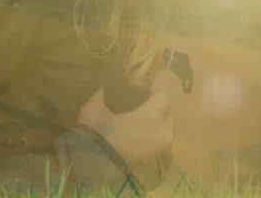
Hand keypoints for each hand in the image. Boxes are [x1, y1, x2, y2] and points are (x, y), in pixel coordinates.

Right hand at [77, 69, 179, 187]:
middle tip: (142, 106)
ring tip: (140, 124)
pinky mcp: (156, 165)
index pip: (164, 96)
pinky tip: (137, 140)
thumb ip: (99, 97)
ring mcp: (161, 151)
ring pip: (165, 132)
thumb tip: (101, 90)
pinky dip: (152, 141)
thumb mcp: (93, 112)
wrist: (93, 170)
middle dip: (158, 109)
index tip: (145, 89)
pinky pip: (160, 147)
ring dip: (156, 126)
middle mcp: (163, 132)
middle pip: (168, 114)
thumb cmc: (97, 136)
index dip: (155, 91)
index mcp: (153, 115)